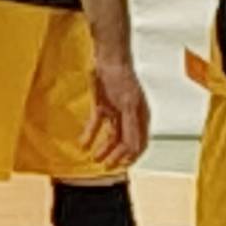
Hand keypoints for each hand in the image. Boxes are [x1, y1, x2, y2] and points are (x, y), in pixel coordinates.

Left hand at [86, 46, 151, 169]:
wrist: (108, 58)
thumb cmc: (123, 78)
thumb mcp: (129, 106)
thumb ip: (131, 129)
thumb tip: (133, 150)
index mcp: (141, 116)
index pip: (139, 143)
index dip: (131, 156)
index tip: (120, 166)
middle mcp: (130, 116)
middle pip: (124, 142)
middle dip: (115, 155)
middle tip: (104, 166)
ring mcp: (116, 111)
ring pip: (111, 135)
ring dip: (103, 147)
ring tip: (94, 157)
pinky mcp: (102, 105)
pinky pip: (96, 124)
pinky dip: (91, 134)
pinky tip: (83, 143)